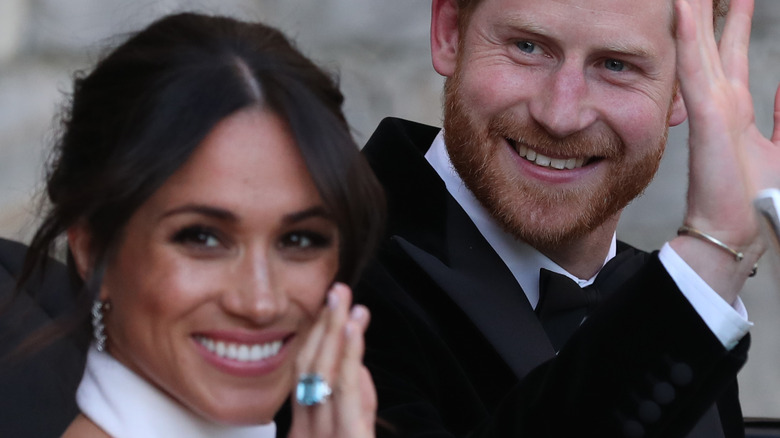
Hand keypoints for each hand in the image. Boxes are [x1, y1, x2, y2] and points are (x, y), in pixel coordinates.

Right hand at [288, 283, 375, 437]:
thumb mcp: (354, 433)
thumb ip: (357, 404)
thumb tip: (359, 369)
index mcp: (304, 432)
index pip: (305, 377)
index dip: (315, 339)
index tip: (328, 309)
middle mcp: (305, 432)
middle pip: (309, 367)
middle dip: (322, 325)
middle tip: (336, 291)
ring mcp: (319, 435)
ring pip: (323, 370)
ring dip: (333, 328)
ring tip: (342, 296)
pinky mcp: (347, 435)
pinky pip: (345, 388)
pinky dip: (349, 354)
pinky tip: (351, 327)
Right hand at [671, 0, 779, 299]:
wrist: (734, 229)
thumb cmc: (754, 196)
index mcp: (735, 107)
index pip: (733, 51)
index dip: (734, 20)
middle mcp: (720, 101)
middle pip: (715, 41)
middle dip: (715, 7)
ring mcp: (711, 106)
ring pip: (700, 45)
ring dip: (695, 12)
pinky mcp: (708, 116)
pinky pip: (696, 69)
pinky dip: (690, 37)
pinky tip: (683, 9)